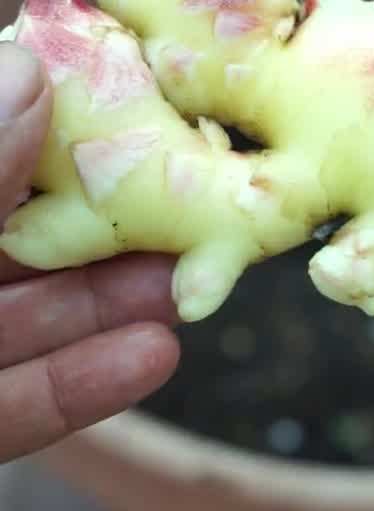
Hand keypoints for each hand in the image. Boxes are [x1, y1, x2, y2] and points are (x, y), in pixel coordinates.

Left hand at [0, 45, 180, 463]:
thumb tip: (26, 73)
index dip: (35, 135)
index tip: (118, 109)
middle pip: (8, 243)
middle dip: (100, 224)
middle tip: (184, 204)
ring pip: (22, 323)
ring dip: (112, 302)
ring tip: (188, 279)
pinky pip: (17, 407)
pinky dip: (87, 386)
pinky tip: (153, 356)